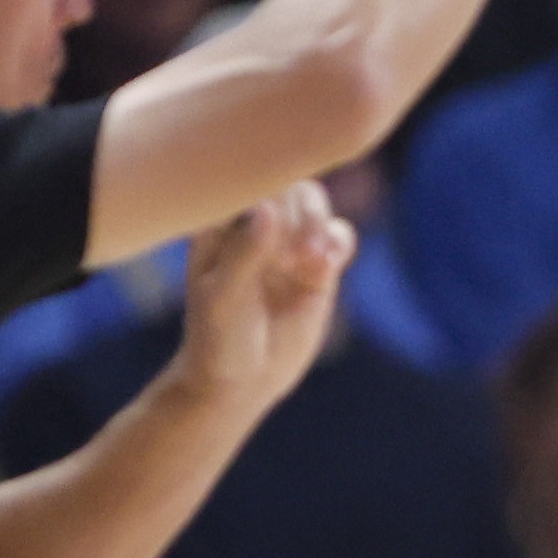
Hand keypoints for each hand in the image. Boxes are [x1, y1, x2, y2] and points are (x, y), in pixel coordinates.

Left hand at [172, 184, 352, 409]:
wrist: (243, 379)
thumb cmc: (218, 337)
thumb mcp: (223, 298)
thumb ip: (245, 253)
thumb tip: (269, 208)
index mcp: (218, 221)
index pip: (245, 179)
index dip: (265, 195)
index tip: (266, 233)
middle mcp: (254, 224)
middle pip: (287, 183)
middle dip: (296, 214)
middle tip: (292, 256)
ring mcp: (287, 243)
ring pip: (314, 202)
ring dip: (318, 225)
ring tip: (310, 260)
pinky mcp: (317, 265)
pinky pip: (339, 234)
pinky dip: (338, 242)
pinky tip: (327, 265)